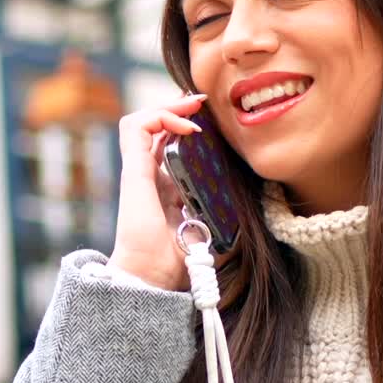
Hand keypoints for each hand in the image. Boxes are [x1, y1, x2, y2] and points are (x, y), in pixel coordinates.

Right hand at [108, 94, 206, 291]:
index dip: (185, 127)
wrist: (152, 278)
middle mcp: (149, 176)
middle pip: (155, 127)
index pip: (168, 145)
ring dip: (169, 107)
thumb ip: (220, 213)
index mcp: (164, 188)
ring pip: (142, 121)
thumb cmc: (179, 262)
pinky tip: (187, 127)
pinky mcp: (133, 171)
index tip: (210, 122)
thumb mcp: (209, 228)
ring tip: (194, 108)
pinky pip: (137, 128)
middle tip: (203, 103)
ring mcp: (138, 172)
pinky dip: (161, 117)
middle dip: (178, 109)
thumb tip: (249, 200)